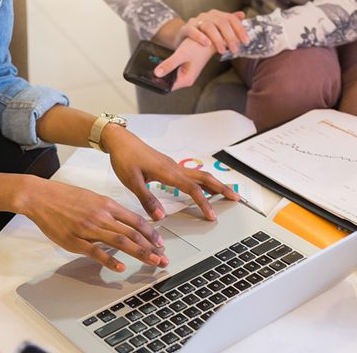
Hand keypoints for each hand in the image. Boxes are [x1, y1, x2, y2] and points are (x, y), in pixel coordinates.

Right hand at [22, 177, 168, 271]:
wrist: (41, 196)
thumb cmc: (67, 197)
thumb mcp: (93, 198)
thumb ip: (110, 210)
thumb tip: (126, 221)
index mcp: (108, 205)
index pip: (136, 220)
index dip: (151, 233)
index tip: (160, 243)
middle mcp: (102, 216)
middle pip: (132, 232)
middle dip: (151, 246)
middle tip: (163, 257)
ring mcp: (89, 229)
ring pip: (120, 241)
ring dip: (139, 252)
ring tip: (152, 261)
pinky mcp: (75, 241)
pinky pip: (96, 252)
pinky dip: (110, 260)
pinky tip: (121, 267)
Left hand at [102, 124, 239, 220]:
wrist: (120, 141)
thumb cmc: (124, 158)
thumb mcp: (132, 181)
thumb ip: (147, 199)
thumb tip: (161, 216)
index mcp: (168, 172)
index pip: (192, 189)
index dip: (204, 203)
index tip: (211, 216)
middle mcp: (175, 167)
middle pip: (205, 178)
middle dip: (222, 188)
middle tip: (236, 199)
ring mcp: (174, 165)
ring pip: (201, 175)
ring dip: (215, 184)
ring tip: (226, 194)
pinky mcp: (170, 166)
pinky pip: (192, 174)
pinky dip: (204, 182)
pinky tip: (204, 188)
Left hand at [154, 38, 215, 89]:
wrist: (209, 40)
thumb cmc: (199, 47)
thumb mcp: (181, 55)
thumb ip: (169, 64)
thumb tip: (157, 73)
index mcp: (187, 79)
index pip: (168, 87)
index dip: (157, 83)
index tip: (148, 77)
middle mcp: (186, 79)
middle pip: (168, 82)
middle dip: (159, 77)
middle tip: (149, 70)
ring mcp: (185, 74)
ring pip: (169, 76)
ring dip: (163, 71)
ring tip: (156, 64)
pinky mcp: (184, 69)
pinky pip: (172, 70)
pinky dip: (167, 66)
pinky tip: (163, 61)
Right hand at [180, 10, 249, 53]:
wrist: (182, 37)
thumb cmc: (203, 35)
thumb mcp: (217, 30)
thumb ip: (229, 24)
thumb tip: (242, 15)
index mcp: (216, 15)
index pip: (231, 18)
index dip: (240, 29)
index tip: (246, 42)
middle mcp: (207, 16)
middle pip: (221, 22)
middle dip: (230, 36)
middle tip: (235, 49)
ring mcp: (196, 21)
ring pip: (209, 26)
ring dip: (217, 39)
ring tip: (222, 51)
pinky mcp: (185, 29)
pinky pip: (192, 30)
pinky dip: (200, 36)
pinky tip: (207, 44)